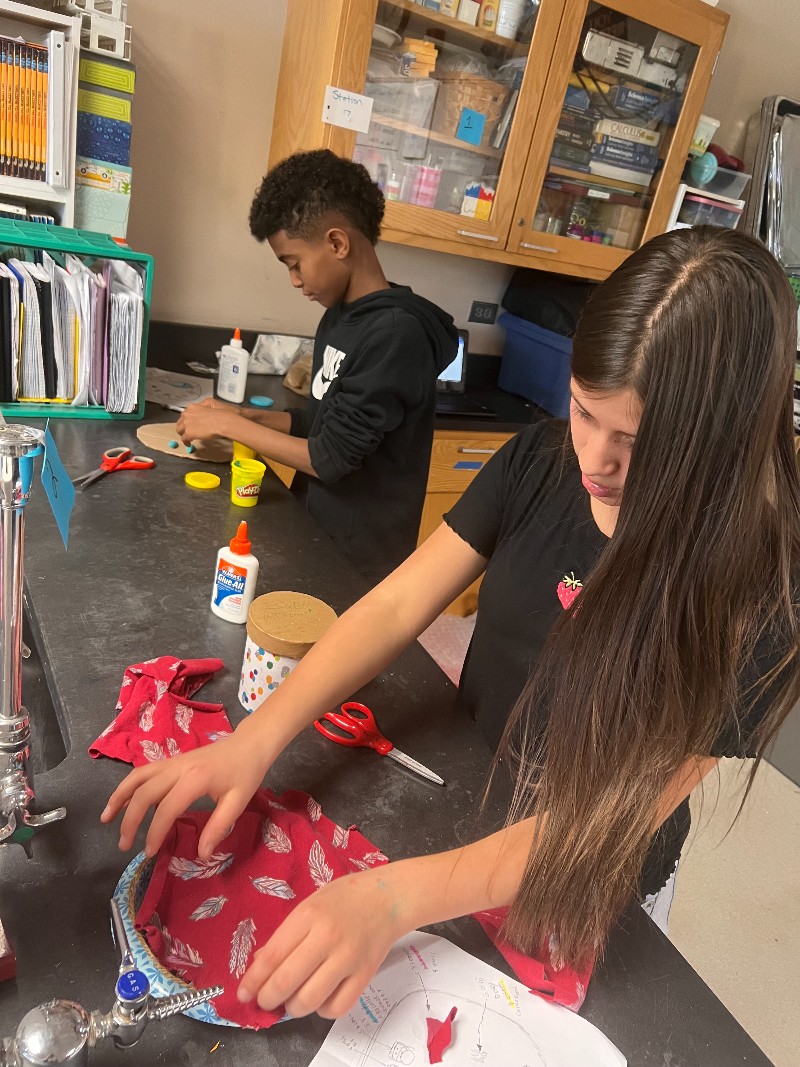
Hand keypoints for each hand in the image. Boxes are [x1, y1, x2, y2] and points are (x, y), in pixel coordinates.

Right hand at [100, 728, 271, 858]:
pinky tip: (123, 801)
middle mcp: (178, 767)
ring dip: (119, 797)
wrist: (250, 743)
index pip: (167, 808)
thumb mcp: (238, 802)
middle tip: (124, 845)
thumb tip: (200, 855)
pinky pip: (144, 772)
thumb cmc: (246, 772)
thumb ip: (218, 827)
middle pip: (144, 792)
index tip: (150, 853)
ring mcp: (173, 762)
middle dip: (130, 820)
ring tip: (106, 819)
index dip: (155, 832)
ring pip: (137, 777)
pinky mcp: (172, 761)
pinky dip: (129, 786)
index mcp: (195, 778)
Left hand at [176, 400, 238, 444]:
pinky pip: (184, 439)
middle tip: (187, 431)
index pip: (185, 414)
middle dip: (183, 427)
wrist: (223, 422)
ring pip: (180, 430)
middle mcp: (187, 414)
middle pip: (180, 422)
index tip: (190, 424)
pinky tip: (189, 444)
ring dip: (183, 434)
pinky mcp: (189, 433)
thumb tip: (202, 408)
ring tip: (187, 438)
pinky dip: (186, 442)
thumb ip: (203, 405)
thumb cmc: (222, 413)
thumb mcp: (212, 402)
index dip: (187, 420)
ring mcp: (187, 424)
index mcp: (193, 407)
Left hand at [237, 867, 406, 1018]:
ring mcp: (348, 959)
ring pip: (309, 1001)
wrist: (387, 898)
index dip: (252, 981)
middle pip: (286, 982)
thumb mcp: (309, 905)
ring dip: (292, 1008)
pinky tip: (320, 997)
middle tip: (264, 1000)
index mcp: (308, 916)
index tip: (243, 994)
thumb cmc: (344, 898)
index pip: (271, 957)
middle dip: (267, 999)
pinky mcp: (365, 976)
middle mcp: (327, 938)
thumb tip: (259, 967)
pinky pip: (335, 1009)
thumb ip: (285, 936)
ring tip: (292, 999)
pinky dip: (321, 1010)